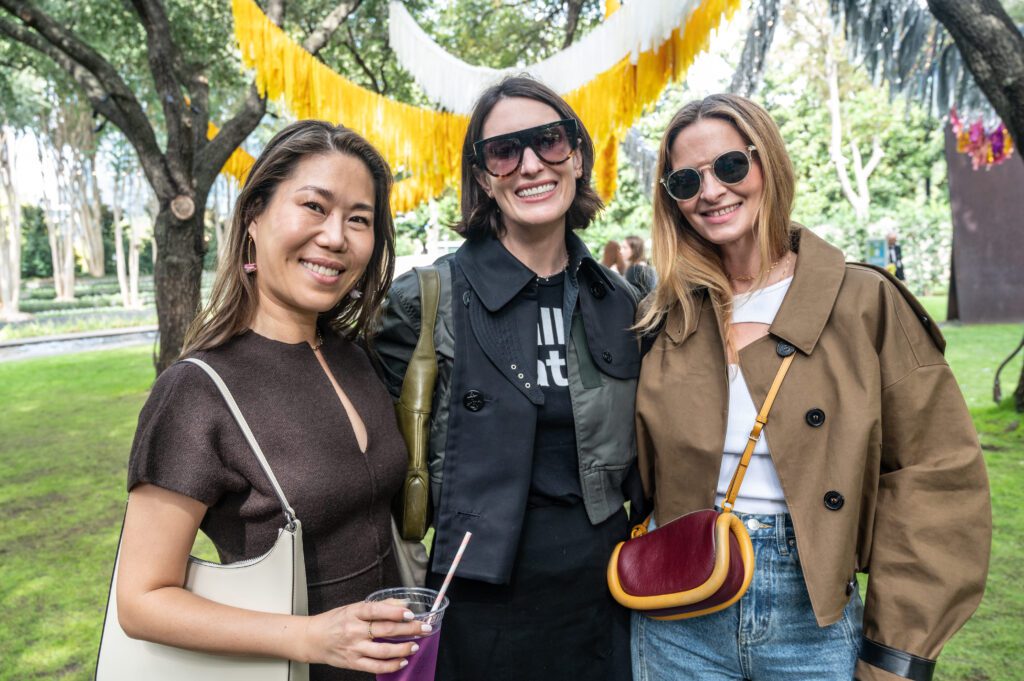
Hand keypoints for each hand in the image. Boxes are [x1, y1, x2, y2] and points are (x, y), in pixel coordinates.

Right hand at [302, 600, 431, 672]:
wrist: (312, 639)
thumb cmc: (335, 621)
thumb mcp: (353, 607)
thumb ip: (378, 605)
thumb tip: (402, 603)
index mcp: (353, 613)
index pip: (376, 610)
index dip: (394, 612)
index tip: (410, 614)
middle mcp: (354, 631)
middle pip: (385, 630)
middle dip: (408, 630)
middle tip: (424, 628)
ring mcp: (354, 648)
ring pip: (383, 650)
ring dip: (403, 649)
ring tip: (415, 645)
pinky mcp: (353, 663)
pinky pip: (375, 666)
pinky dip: (391, 665)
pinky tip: (402, 661)